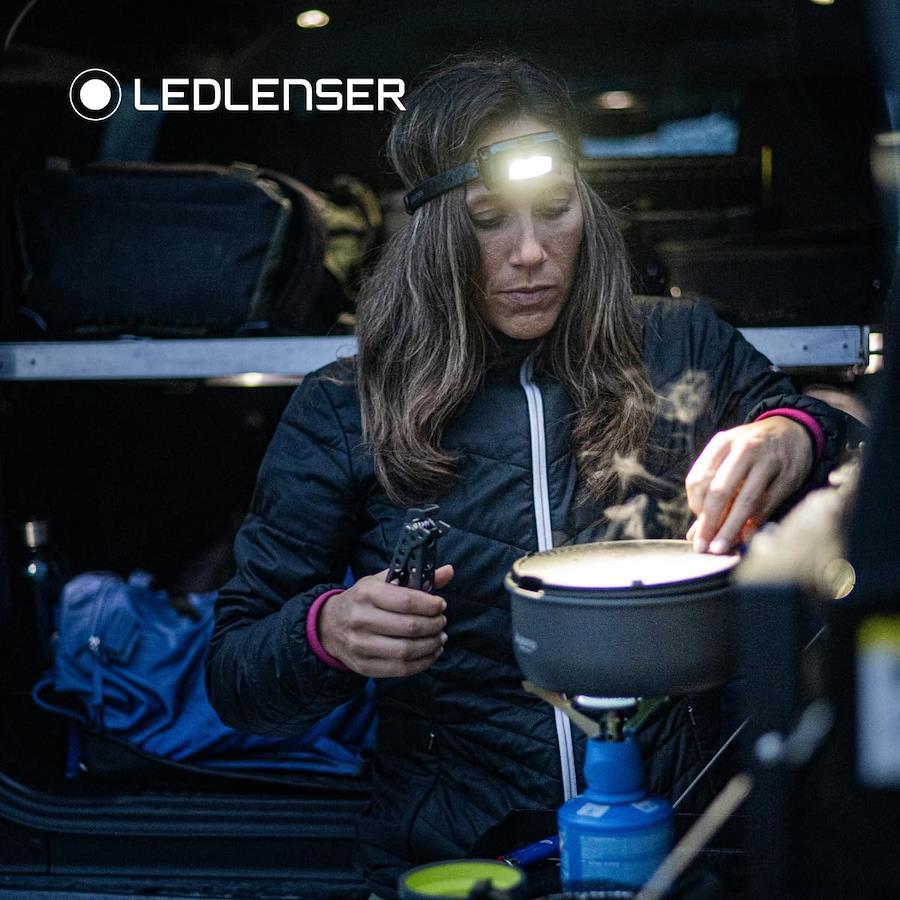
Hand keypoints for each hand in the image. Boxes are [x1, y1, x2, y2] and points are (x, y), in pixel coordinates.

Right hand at [316, 565, 453, 676]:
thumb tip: (449, 571)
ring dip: (431, 645)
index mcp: (367, 593)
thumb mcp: (382, 582)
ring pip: (406, 651)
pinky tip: (431, 653)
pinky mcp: (364, 665)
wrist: (329, 625)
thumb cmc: (362, 600)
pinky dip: (422, 663)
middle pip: (410, 627)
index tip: (441, 605)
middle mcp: (361, 619)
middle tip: (442, 622)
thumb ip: (417, 577)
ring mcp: (360, 645)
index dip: (430, 605)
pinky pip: (400, 669)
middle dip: (434, 625)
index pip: (407, 601)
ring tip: (440, 638)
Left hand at [685, 417, 813, 553]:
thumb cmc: (751, 450)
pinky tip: (745, 537)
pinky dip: (754, 523)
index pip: (698, 479)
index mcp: (722, 443)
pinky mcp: (789, 475)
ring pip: (745, 501)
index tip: (698, 523)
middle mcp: (744, 449)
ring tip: (720, 548)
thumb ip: (710, 490)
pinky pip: (767, 504)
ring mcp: (768, 461)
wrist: (792, 430)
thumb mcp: (728, 457)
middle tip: (703, 548)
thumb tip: (695, 533)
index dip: (695, 506)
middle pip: (719, 491)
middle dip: (709, 523)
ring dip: (731, 528)